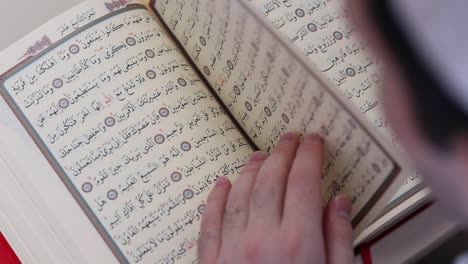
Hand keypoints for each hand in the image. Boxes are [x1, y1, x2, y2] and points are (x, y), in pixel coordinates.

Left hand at [198, 133, 352, 263]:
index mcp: (299, 243)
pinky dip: (216, 199)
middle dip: (282, 153)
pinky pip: (210, 222)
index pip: (304, 182)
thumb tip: (340, 204)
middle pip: (270, 180)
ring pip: (239, 195)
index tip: (313, 142)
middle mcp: (262, 240)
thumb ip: (339, 241)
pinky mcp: (212, 262)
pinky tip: (223, 184)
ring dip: (251, 170)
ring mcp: (233, 249)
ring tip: (260, 155)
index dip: (309, 155)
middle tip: (289, 139)